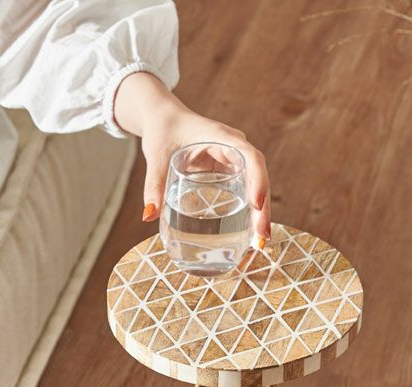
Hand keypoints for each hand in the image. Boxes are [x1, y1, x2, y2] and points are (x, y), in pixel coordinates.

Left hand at [113, 72, 269, 243]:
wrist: (163, 119)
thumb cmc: (162, 131)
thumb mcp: (156, 157)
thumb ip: (153, 185)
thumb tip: (148, 217)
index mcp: (222, 137)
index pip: (250, 157)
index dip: (257, 180)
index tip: (256, 204)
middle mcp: (234, 148)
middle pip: (258, 177)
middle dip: (262, 208)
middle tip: (261, 238)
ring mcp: (234, 160)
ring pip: (255, 186)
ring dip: (260, 213)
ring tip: (259, 243)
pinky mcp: (228, 171)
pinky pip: (245, 190)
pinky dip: (249, 211)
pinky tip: (249, 234)